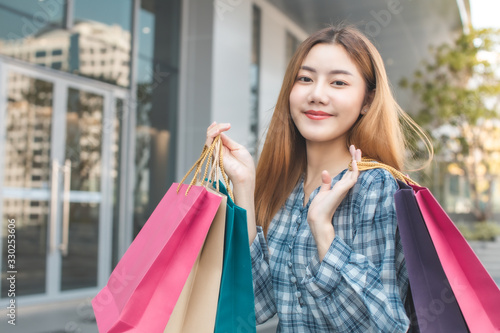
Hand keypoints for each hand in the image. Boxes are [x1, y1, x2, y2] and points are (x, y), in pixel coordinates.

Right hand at [206, 122, 255, 187]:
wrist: (245, 175)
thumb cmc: (244, 164)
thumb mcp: (237, 148)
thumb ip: (227, 140)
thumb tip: (220, 132)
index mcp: (225, 148)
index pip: (217, 135)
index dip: (219, 128)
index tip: (227, 125)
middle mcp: (218, 150)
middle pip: (211, 135)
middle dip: (217, 127)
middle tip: (227, 126)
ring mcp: (215, 153)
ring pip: (209, 137)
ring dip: (214, 129)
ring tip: (222, 127)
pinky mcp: (214, 155)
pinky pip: (208, 143)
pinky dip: (212, 135)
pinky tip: (218, 131)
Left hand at [307, 145, 361, 259]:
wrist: (317, 217)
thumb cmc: (320, 207)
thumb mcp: (323, 192)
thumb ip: (326, 183)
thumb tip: (326, 172)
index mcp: (340, 187)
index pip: (348, 172)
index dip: (351, 161)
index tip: (351, 151)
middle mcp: (344, 187)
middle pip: (353, 170)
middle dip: (355, 158)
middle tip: (356, 147)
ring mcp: (344, 189)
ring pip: (355, 172)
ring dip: (356, 161)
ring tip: (356, 150)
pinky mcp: (342, 191)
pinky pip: (352, 179)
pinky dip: (354, 170)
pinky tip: (354, 162)